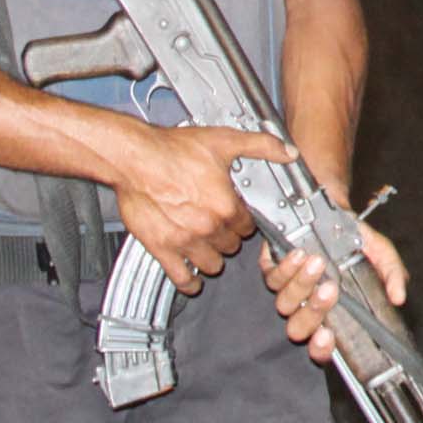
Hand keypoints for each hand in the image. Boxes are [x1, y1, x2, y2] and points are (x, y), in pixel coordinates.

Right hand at [110, 126, 292, 294]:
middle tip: (220, 228)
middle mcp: (208, 227)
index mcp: (226, 205)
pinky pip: (181, 277)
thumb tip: (288, 153)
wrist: (135, 158)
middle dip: (228, 238)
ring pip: (212, 264)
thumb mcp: (225, 140)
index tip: (238, 218)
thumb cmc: (173, 149)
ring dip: (212, 258)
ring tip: (208, 247)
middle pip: (230, 246)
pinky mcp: (161, 248)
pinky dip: (189, 282)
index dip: (243, 222)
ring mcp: (185, 241)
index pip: (247, 227)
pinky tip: (192, 279)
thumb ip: (261, 146)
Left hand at [262, 225, 409, 364]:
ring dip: (301, 284)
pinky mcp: (272, 269)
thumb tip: (399, 297)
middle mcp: (305, 308)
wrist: (334, 212)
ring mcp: (286, 290)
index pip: (320, 347)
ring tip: (318, 262)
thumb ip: (392, 275)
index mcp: (331, 314)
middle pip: (298, 327)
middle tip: (331, 288)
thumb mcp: (381, 254)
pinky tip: (299, 254)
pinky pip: (270, 277)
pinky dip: (284, 267)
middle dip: (314, 310)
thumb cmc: (355, 240)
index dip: (320, 349)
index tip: (328, 336)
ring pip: (284, 302)